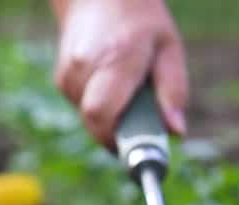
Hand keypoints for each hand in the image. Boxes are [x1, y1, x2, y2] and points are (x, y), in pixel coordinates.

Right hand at [51, 0, 187, 149]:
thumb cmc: (139, 20)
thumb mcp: (168, 47)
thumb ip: (174, 89)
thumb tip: (176, 131)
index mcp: (114, 60)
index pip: (101, 115)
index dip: (116, 141)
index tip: (137, 151)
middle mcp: (83, 68)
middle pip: (94, 124)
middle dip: (118, 133)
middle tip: (140, 125)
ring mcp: (67, 74)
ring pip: (90, 119)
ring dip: (112, 116)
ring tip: (126, 88)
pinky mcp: (61, 80)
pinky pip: (84, 109)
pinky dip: (101, 106)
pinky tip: (111, 81)